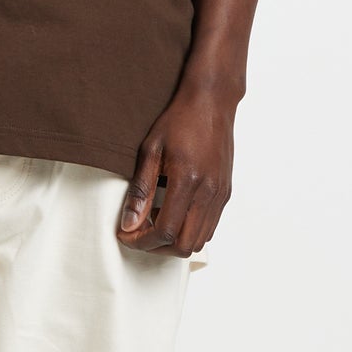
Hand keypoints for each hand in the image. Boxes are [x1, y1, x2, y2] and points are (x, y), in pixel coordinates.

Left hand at [117, 83, 234, 258]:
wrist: (212, 103)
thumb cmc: (179, 121)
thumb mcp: (151, 150)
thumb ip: (141, 189)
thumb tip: (129, 223)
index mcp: (188, 181)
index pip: (165, 232)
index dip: (141, 241)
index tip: (125, 234)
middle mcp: (209, 192)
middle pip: (184, 245)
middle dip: (156, 247)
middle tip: (138, 233)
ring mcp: (220, 194)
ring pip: (199, 240)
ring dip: (173, 240)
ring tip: (154, 219)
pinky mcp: (225, 193)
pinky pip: (209, 227)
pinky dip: (189, 229)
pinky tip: (172, 211)